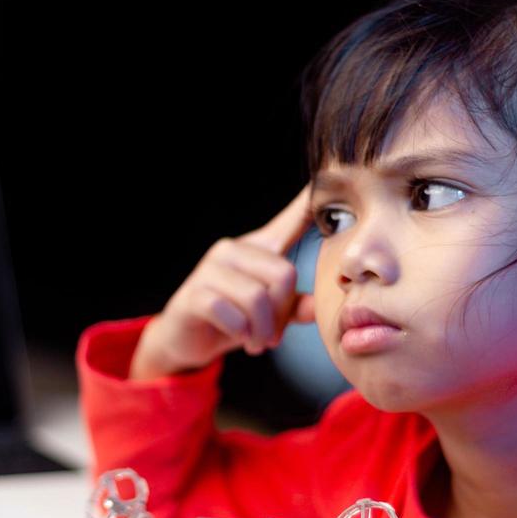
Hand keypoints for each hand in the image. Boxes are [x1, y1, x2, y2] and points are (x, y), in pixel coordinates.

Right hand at [131, 187, 316, 379]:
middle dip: (282, 314)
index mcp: (258, 249)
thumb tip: (317, 308)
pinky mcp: (195, 293)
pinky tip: (238, 338)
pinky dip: (241, 333)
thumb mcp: (268, 316)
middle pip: (283, 275)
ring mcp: (211, 269)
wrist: (185, 339)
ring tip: (257, 342)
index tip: (331, 175)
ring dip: (262, 330)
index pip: (290, 220)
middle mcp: (233, 250)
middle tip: (273, 336)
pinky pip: (232, 313)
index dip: (309, 202)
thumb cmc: (231, 320)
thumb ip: (293, 308)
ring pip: (258, 297)